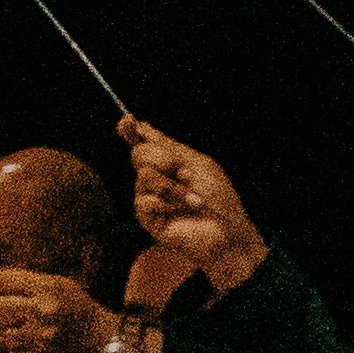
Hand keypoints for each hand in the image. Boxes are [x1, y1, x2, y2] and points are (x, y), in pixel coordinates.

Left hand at [0, 265, 122, 352]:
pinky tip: (42, 346)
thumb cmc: (78, 309)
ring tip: (37, 331)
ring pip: (0, 333)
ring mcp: (41, 339)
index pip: (1, 280)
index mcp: (48, 287)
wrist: (106, 343)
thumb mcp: (57, 285)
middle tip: (21, 313)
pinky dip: (21, 351)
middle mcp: (43, 312)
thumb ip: (23, 284)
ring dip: (11, 332)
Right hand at [117, 121, 265, 304]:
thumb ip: (169, 145)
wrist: (225, 231)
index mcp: (169, 161)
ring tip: (193, 200)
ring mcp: (149, 197)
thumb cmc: (219, 198)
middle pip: (139, 154)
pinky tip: (180, 213)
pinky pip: (143, 201)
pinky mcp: (147, 217)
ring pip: (143, 177)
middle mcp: (156, 176)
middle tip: (185, 174)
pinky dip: (165, 204)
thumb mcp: (198, 163)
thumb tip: (143, 125)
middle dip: (163, 159)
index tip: (128, 121)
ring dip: (172, 187)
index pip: (143, 141)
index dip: (130, 129)